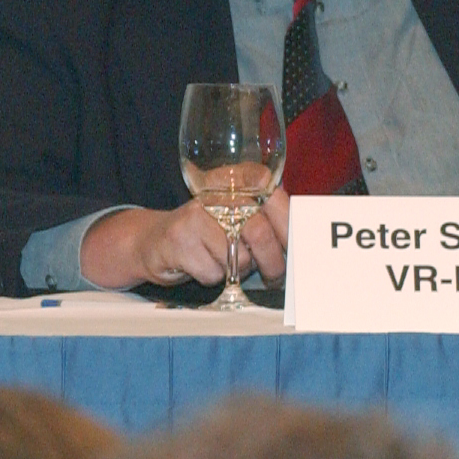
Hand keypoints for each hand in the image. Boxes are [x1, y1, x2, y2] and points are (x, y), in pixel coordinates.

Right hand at [81, 195, 288, 289]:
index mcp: (239, 179)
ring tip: (225, 262)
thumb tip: (302, 245)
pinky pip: (213, 272)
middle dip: (273, 264)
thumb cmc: (209, 233)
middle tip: (274, 277)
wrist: (155, 240)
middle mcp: (217, 192)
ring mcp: (195, 214)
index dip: (290, 232)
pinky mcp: (179, 239)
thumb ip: (269, 219)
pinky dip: (214, 278)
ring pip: (238, 258)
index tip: (296, 252)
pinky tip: (201, 265)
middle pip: (260, 234)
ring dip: (239, 272)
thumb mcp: (239, 216)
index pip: (276, 201)